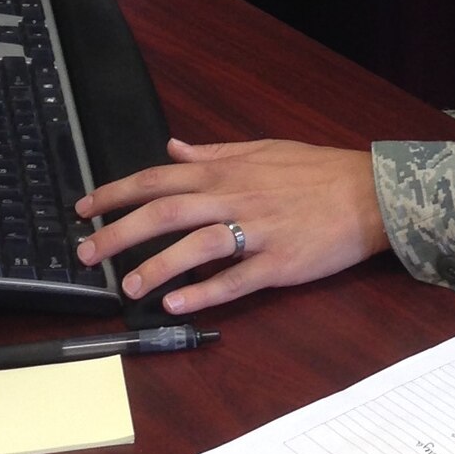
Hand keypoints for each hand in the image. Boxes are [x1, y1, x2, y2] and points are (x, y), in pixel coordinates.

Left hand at [74, 137, 389, 312]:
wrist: (370, 194)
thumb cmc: (317, 172)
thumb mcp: (263, 149)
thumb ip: (214, 154)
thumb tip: (173, 149)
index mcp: (226, 172)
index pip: (157, 179)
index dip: (115, 192)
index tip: (84, 209)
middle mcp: (234, 198)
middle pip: (164, 213)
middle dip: (119, 232)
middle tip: (87, 254)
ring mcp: (257, 232)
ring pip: (195, 247)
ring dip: (157, 267)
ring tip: (128, 287)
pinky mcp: (279, 263)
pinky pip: (235, 280)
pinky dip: (204, 293)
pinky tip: (178, 305)